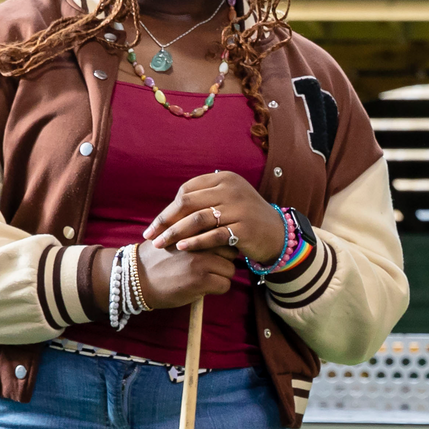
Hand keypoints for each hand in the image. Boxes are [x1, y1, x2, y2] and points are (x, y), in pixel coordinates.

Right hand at [135, 241, 237, 310]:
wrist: (136, 278)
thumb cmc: (156, 259)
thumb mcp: (172, 235)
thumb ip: (193, 232)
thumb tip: (220, 233)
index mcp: (193, 229)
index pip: (224, 232)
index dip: (221, 245)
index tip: (214, 253)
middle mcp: (199, 242)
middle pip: (231, 251)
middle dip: (224, 260)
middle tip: (210, 268)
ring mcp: (201, 261)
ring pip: (230, 269)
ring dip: (221, 276)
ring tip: (205, 278)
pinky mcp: (201, 279)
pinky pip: (224, 285)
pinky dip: (217, 288)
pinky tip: (203, 288)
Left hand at [146, 172, 285, 265]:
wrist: (277, 233)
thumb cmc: (246, 218)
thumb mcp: (228, 200)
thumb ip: (204, 200)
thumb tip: (170, 210)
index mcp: (224, 179)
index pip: (187, 191)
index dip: (169, 208)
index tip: (156, 225)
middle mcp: (231, 189)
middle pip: (188, 203)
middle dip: (166, 220)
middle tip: (151, 235)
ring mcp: (239, 208)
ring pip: (198, 219)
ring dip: (175, 233)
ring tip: (160, 244)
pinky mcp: (245, 228)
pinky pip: (213, 235)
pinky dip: (195, 242)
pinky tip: (181, 249)